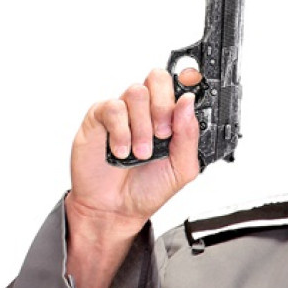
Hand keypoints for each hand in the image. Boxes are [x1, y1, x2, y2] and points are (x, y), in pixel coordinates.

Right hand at [65, 67, 200, 287]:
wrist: (117, 210)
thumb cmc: (147, 189)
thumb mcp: (182, 168)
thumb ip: (189, 135)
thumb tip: (187, 103)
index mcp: (168, 118)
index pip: (179, 87)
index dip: (184, 91)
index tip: (185, 111)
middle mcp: (145, 111)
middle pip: (157, 78)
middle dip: (164, 106)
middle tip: (163, 134)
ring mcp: (122, 112)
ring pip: (136, 92)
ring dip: (142, 126)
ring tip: (141, 152)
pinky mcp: (99, 118)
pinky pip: (113, 108)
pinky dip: (121, 132)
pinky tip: (121, 151)